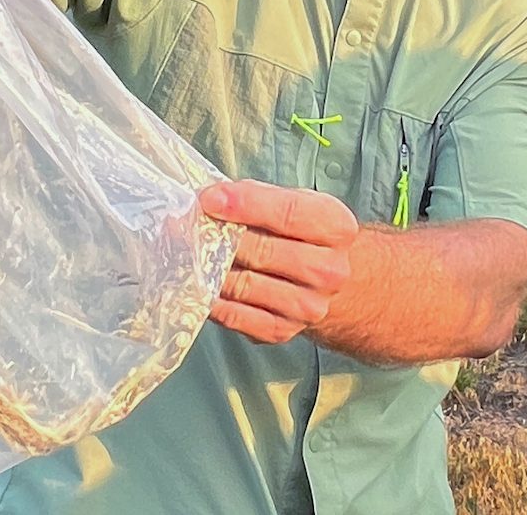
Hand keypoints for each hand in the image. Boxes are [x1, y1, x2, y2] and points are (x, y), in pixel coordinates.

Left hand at [198, 180, 357, 343]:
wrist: (332, 282)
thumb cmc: (306, 235)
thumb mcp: (298, 202)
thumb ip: (259, 196)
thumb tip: (213, 198)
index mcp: (337, 229)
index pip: (287, 213)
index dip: (244, 204)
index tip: (210, 199)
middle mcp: (328, 271)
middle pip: (262, 251)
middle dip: (221, 236)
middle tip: (189, 225)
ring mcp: (307, 306)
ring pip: (244, 284)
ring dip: (212, 268)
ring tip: (191, 252)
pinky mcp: (282, 330)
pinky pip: (236, 315)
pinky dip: (213, 299)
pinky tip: (203, 283)